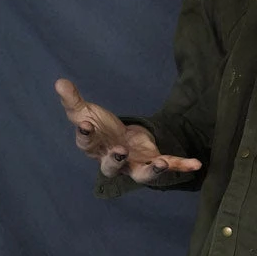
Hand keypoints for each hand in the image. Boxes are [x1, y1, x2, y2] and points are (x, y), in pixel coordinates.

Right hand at [55, 78, 201, 183]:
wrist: (120, 139)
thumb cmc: (100, 128)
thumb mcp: (85, 112)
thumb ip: (72, 100)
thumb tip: (59, 82)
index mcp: (94, 148)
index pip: (86, 144)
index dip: (85, 136)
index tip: (85, 124)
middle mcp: (114, 161)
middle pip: (111, 166)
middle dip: (116, 160)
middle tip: (120, 150)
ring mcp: (134, 164)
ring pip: (141, 174)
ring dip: (151, 170)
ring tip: (161, 163)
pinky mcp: (152, 161)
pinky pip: (169, 165)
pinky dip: (182, 165)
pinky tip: (197, 164)